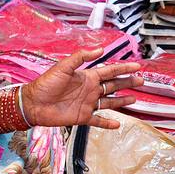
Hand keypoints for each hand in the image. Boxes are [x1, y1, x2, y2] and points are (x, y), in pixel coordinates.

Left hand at [22, 48, 142, 129]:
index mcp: (87, 76)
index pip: (110, 71)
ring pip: (109, 102)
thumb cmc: (46, 84)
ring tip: (134, 99)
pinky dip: (108, 123)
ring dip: (122, 100)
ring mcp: (87, 104)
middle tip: (141, 81)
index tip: (136, 66)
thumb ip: (81, 57)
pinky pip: (98, 120)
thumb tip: (100, 49)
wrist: (33, 104)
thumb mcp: (63, 66)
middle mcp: (90, 89)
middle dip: (127, 83)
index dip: (123, 69)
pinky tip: (117, 124)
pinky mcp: (82, 117)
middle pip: (113, 85)